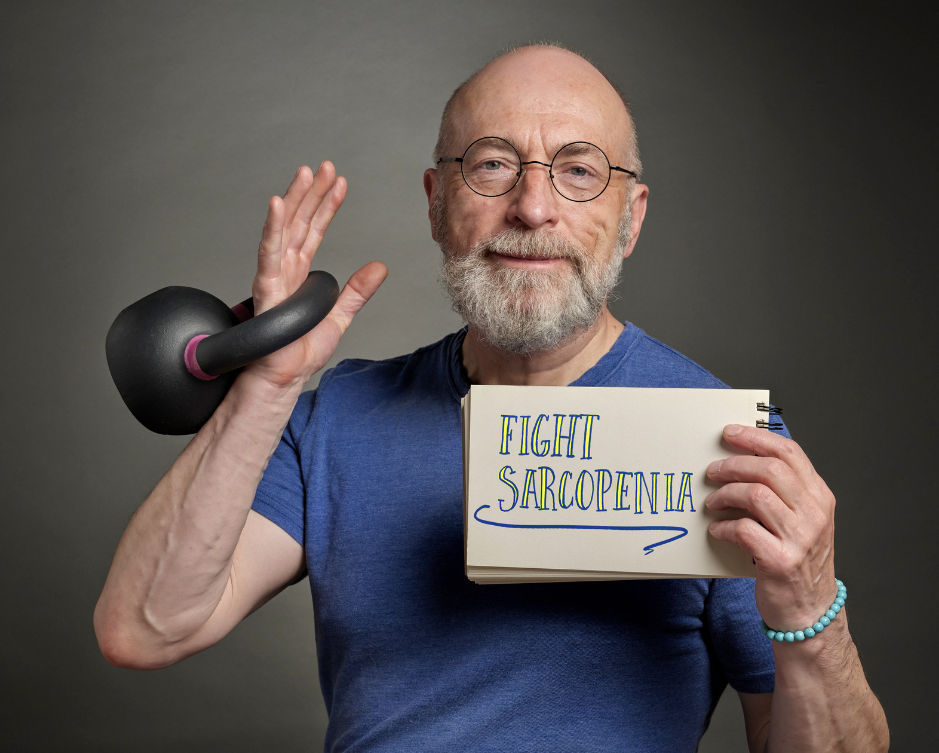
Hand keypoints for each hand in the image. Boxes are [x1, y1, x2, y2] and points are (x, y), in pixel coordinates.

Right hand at [245, 163, 386, 389]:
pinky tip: (277, 204)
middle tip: (325, 166)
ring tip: (306, 173)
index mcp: (300, 273)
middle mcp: (284, 269)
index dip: (327, 206)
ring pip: (284, 228)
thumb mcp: (339, 316)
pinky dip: (272, 227)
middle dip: (312, 193)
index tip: (340, 182)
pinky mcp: (266, 290)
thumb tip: (379, 267)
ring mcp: (273, 277)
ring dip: (294, 199)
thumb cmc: (298, 352)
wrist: (282, 379)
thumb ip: (357, 291)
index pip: (314, 230)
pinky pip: (269, 253)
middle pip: (299, 221)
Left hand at [704, 425, 837, 631]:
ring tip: (712, 502)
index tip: (730, 433)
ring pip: (755, 495)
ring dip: (725, 494)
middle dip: (734, 464)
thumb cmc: (798, 560)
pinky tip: (717, 530)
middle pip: (770, 469)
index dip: (756, 438)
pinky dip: (723, 526)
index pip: (790, 453)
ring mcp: (800, 538)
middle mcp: (814, 514)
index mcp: (819, 497)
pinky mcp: (780, 562)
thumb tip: (741, 459)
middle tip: (712, 470)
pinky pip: (743, 530)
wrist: (810, 610)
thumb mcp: (802, 520)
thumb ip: (783, 492)